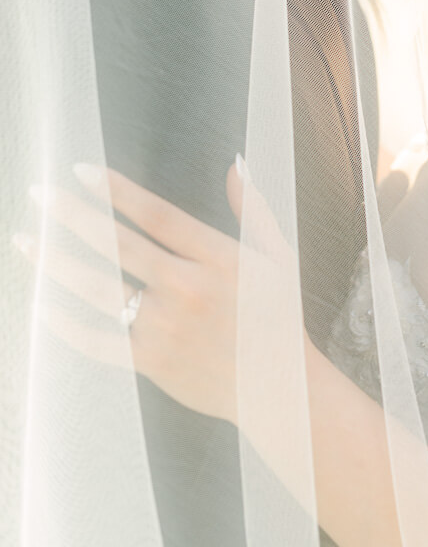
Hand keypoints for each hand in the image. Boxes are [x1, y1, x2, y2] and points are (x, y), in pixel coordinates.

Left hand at [12, 156, 301, 425]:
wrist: (277, 389)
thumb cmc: (278, 318)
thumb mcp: (277, 256)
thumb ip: (253, 208)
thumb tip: (236, 163)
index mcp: (218, 258)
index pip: (157, 215)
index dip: (117, 191)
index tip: (82, 170)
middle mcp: (188, 289)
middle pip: (118, 245)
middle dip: (73, 215)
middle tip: (39, 192)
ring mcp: (165, 328)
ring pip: (98, 289)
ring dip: (55, 262)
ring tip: (24, 240)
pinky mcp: (150, 361)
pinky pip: (97, 340)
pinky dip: (66, 324)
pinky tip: (42, 305)